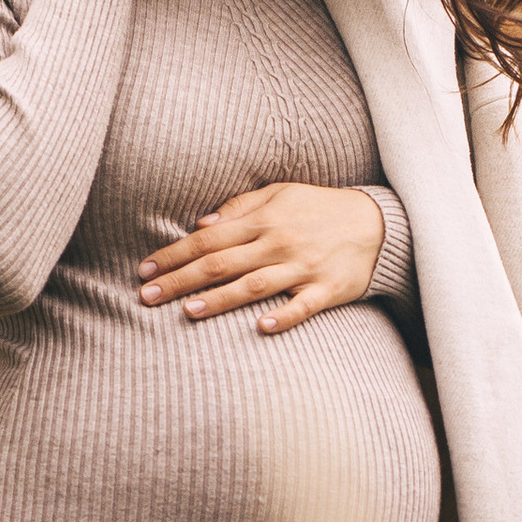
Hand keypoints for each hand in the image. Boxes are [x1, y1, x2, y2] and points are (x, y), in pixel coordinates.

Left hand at [140, 184, 386, 336]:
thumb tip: (200, 224)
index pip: (207, 239)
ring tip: (188, 312)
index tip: (144, 271)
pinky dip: (284, 316)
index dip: (173, 255)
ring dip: (220, 299)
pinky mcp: (327, 290)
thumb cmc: (320, 208)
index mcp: (263, 220)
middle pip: (221, 263)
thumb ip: (240, 208)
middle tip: (146, 297)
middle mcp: (278, 243)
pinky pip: (303, 306)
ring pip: (254, 285)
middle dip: (180, 280)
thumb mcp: (281, 194)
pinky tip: (262, 328)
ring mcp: (303, 268)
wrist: (377, 222)